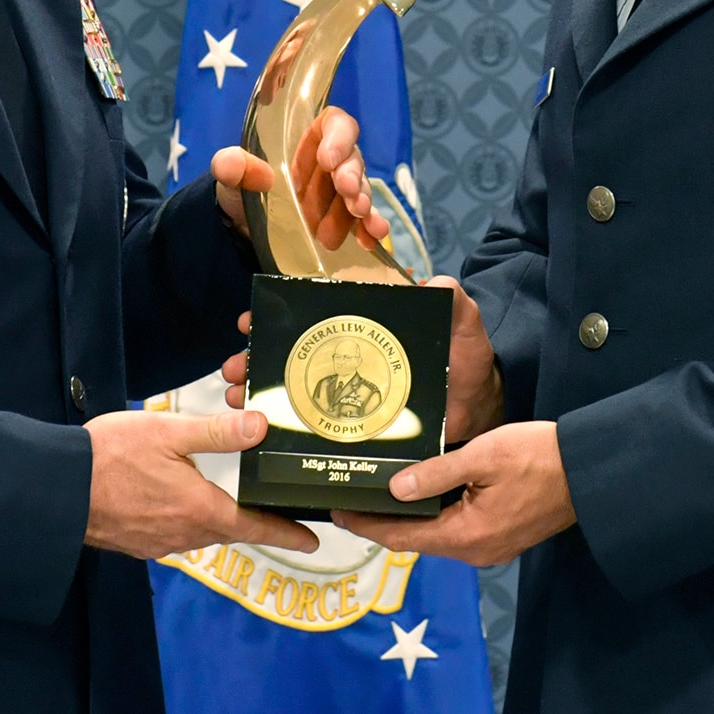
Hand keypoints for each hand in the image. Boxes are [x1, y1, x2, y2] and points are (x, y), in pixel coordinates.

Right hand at [84, 409, 318, 559]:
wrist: (57, 489)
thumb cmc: (110, 456)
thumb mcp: (168, 431)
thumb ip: (217, 432)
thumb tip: (260, 426)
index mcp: (199, 509)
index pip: (255, 527)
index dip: (287, 533)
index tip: (313, 540)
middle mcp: (183, 535)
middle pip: (230, 530)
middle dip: (253, 522)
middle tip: (276, 511)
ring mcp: (158, 543)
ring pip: (202, 533)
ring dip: (219, 519)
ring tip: (232, 502)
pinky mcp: (137, 543)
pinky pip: (175, 534)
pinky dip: (189, 520)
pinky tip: (182, 502)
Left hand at [210, 105, 388, 251]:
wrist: (244, 228)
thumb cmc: (243, 188)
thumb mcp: (232, 176)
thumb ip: (230, 165)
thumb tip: (231, 164)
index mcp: (306, 140)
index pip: (333, 123)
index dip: (338, 136)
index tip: (329, 160)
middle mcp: (329, 162)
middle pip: (352, 158)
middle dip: (352, 175)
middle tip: (347, 194)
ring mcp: (339, 192)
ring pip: (359, 190)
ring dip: (360, 202)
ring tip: (356, 216)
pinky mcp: (343, 219)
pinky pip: (364, 218)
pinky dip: (371, 226)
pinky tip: (373, 236)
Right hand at [220, 275, 502, 442]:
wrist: (478, 409)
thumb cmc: (468, 361)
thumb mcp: (464, 323)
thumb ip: (454, 300)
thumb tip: (432, 282)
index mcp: (366, 325)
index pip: (312, 314)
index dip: (278, 315)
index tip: (249, 321)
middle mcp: (350, 355)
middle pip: (293, 351)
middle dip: (255, 356)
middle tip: (235, 367)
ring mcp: (349, 390)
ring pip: (294, 386)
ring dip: (259, 390)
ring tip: (237, 398)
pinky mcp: (354, 424)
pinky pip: (314, 422)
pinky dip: (284, 425)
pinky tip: (260, 431)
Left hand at [330, 421, 574, 566]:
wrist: (590, 471)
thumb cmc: (538, 456)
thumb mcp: (483, 456)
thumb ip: (437, 473)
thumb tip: (395, 489)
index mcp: (467, 536)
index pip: (404, 538)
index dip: (367, 526)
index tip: (337, 511)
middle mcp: (476, 551)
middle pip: (417, 540)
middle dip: (382, 522)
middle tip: (349, 497)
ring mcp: (490, 547)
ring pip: (436, 535)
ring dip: (407, 519)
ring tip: (375, 494)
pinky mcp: (501, 536)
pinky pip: (456, 530)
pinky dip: (432, 516)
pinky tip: (417, 496)